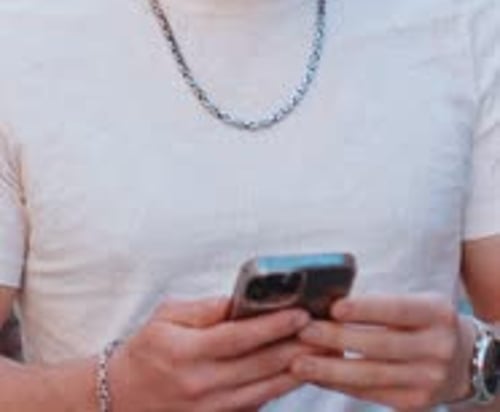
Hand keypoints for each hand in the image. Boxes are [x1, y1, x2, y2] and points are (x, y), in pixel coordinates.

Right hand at [109, 296, 308, 411]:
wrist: (119, 398)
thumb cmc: (145, 350)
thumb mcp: (167, 317)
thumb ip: (206, 309)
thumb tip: (243, 300)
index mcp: (186, 353)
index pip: (239, 338)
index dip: (273, 326)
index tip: (301, 313)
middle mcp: (201, 386)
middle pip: (259, 366)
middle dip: (297, 347)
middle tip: (326, 330)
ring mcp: (210, 410)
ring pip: (265, 390)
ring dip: (296, 371)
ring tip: (323, 351)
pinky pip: (255, 405)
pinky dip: (278, 388)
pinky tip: (297, 372)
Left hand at [291, 293, 475, 410]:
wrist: (466, 361)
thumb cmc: (426, 322)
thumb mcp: (418, 303)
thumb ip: (381, 304)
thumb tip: (327, 304)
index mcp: (437, 314)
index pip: (397, 310)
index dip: (365, 310)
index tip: (333, 307)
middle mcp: (437, 348)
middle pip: (380, 345)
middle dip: (337, 339)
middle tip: (303, 331)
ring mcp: (428, 380)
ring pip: (371, 375)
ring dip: (330, 369)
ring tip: (298, 361)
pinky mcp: (414, 403)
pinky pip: (370, 393)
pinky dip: (339, 385)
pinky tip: (316, 376)